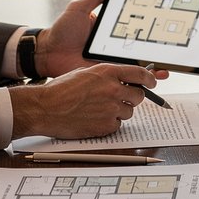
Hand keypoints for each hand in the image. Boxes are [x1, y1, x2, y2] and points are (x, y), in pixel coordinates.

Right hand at [11, 63, 158, 138]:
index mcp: (108, 72)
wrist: (45, 108)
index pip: (140, 73)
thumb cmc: (61, 89)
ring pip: (129, 112)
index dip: (150, 79)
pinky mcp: (106, 125)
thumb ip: (107, 75)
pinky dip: (110, 123)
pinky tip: (95, 119)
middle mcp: (113, 89)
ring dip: (119, 111)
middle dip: (132, 97)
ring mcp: (111, 108)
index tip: (152, 82)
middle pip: (138, 95)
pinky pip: (118, 125)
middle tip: (120, 99)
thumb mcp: (85, 73)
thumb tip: (124, 79)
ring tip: (99, 110)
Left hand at [35, 0, 168, 82]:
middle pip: (140, 49)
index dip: (150, 29)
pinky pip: (124, 80)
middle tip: (171, 51)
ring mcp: (111, 62)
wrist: (48, 54)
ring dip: (152, 69)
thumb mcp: (78, 10)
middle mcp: (114, 47)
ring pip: (136, 67)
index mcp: (110, 31)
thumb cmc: (61, 31)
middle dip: (157, 52)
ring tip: (166, 69)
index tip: (165, 26)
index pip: (135, 29)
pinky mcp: (106, 75)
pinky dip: (137, 82)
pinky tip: (148, 82)